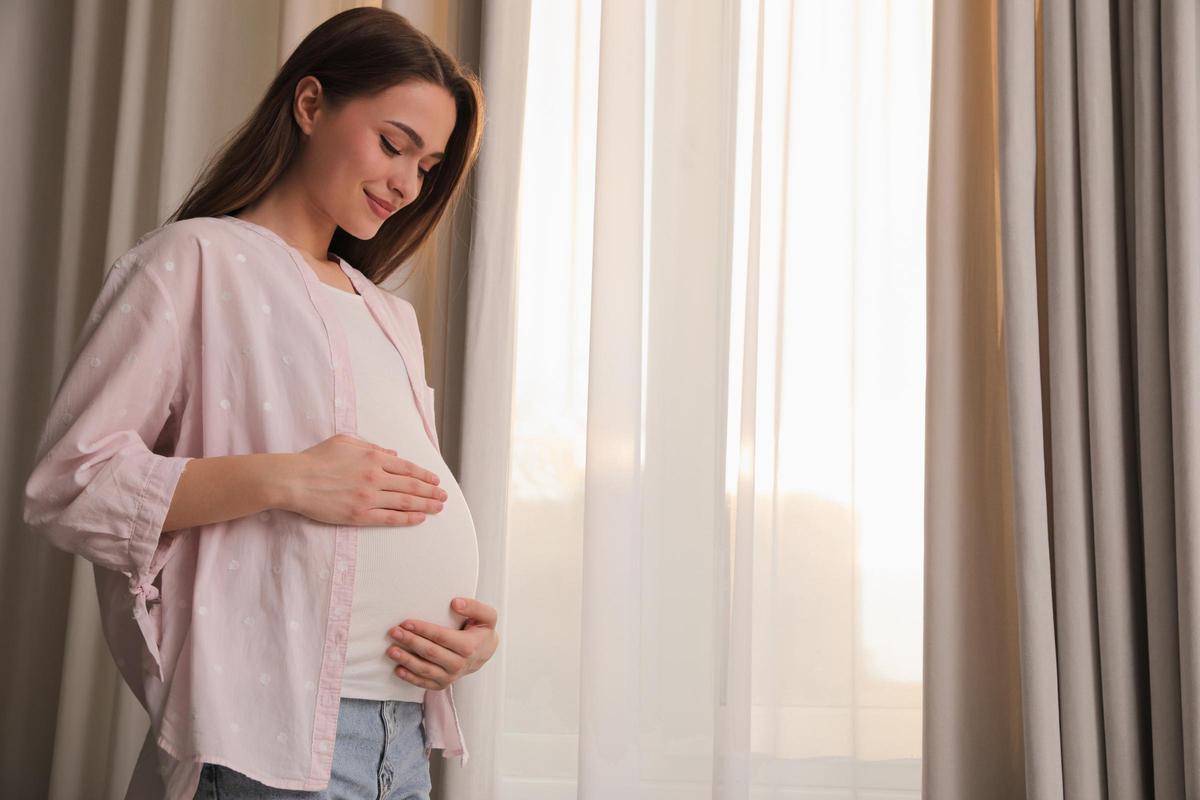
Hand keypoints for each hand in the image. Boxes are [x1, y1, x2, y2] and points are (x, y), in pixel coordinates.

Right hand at [283, 434, 447, 525]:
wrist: (295, 480)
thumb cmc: (316, 458)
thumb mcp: (346, 442)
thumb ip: (372, 447)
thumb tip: (393, 454)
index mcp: (374, 458)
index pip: (407, 468)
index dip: (424, 475)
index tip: (435, 480)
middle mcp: (376, 477)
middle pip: (411, 486)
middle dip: (431, 492)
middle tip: (443, 496)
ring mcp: (369, 497)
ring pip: (405, 502)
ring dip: (425, 505)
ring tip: (438, 508)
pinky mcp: (360, 515)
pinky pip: (390, 518)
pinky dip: (407, 518)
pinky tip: (419, 519)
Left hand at [385, 597, 499, 689]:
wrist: (485, 653)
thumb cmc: (482, 631)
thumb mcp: (487, 616)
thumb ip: (473, 606)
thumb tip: (455, 603)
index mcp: (469, 646)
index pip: (441, 637)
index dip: (423, 630)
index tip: (406, 623)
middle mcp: (460, 664)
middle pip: (430, 653)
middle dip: (410, 642)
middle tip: (394, 632)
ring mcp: (451, 676)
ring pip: (425, 670)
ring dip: (406, 660)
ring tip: (391, 650)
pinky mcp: (443, 684)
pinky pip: (424, 683)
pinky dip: (410, 677)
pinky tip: (398, 669)